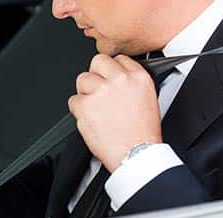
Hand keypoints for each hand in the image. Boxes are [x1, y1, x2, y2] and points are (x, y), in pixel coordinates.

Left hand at [68, 54, 162, 171]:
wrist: (135, 154)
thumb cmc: (142, 134)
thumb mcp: (148, 99)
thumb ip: (132, 83)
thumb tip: (116, 77)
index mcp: (138, 78)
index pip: (118, 59)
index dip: (111, 71)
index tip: (109, 79)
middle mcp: (120, 80)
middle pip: (97, 62)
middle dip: (96, 75)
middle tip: (99, 92)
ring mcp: (101, 91)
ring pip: (82, 80)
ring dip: (86, 94)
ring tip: (97, 110)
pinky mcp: (85, 105)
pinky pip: (73, 101)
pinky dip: (79, 111)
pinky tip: (91, 120)